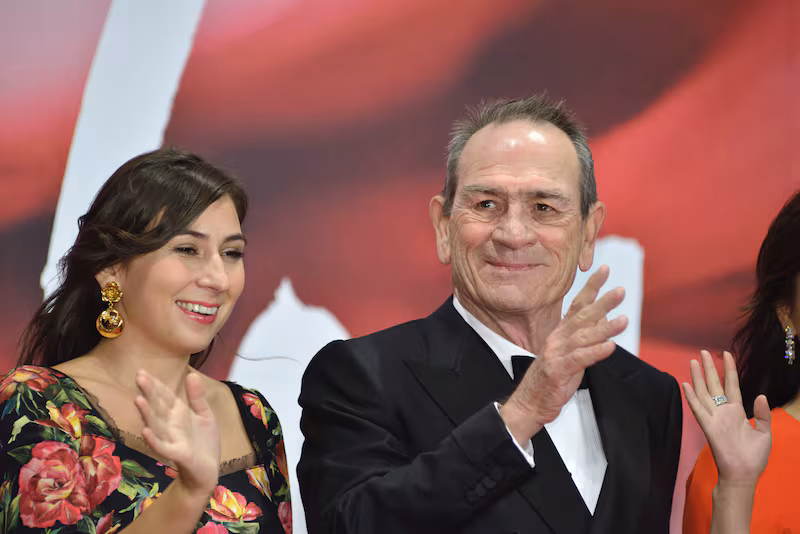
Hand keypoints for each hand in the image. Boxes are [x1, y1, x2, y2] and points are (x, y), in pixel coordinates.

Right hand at [134, 370, 220, 495]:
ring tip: (138, 400)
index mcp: (178, 414)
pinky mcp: (178, 453)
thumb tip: (191, 374)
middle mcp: (171, 424)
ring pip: (157, 425)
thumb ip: (197, 396)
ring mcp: (172, 439)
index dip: (155, 385)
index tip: (142, 371)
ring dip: (147, 414)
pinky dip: (154, 440)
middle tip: (138, 376)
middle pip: (158, 406)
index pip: (164, 396)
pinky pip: (163, 447)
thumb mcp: (204, 415)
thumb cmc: (203, 442)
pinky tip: (145, 431)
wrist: (208, 471)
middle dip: (150, 392)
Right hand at [501, 266, 627, 439]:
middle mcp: (557, 338)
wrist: (529, 403)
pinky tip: (610, 346)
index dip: (591, 287)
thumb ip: (585, 335)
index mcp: (560, 332)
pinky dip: (595, 352)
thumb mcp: (570, 353)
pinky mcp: (558, 371)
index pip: (577, 304)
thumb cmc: (550, 379)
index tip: (604, 270)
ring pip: (583, 336)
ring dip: (605, 327)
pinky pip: (579, 359)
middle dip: (602, 302)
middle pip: (581, 316)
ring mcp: (556, 353)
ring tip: (624, 319)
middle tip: (620, 290)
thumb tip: (604, 316)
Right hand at [683, 350, 770, 485]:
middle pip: (714, 384)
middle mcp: (723, 411)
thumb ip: (762, 414)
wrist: (744, 474)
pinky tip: (686, 384)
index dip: (729, 369)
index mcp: (737, 411)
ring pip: (704, 393)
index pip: (732, 385)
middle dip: (709, 368)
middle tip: (703, 352)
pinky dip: (691, 397)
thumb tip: (760, 396)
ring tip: (693, 361)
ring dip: (698, 377)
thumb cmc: (754, 457)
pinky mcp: (708, 426)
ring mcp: (714, 418)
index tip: (726, 354)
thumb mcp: (765, 433)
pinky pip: (698, 409)